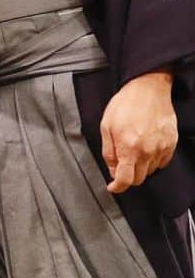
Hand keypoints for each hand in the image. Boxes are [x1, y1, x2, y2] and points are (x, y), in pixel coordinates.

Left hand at [100, 70, 177, 193]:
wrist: (148, 89)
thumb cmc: (125, 104)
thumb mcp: (106, 126)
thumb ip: (108, 151)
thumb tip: (111, 169)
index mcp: (129, 148)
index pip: (125, 179)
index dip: (117, 187)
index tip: (113, 187)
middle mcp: (148, 152)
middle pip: (139, 179)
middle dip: (128, 177)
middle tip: (120, 165)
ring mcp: (162, 148)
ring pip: (151, 171)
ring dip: (140, 167)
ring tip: (132, 150)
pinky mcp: (171, 144)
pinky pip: (162, 162)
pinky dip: (153, 160)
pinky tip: (145, 148)